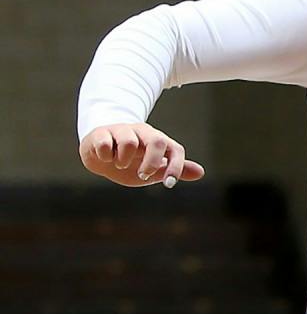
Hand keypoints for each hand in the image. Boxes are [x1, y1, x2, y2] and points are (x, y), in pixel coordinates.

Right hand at [78, 123, 205, 188]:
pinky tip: (105, 158)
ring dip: (124, 160)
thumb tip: (200, 172)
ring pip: (129, 142)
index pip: (175, 149)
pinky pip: (105, 143)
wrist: (100, 154)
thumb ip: (174, 170)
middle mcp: (142, 132)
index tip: (169, 183)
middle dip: (152, 163)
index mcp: (158, 141)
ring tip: (120, 164)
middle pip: (156, 140)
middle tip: (143, 176)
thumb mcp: (154, 169)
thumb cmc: (131, 163)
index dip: (176, 166)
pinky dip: (105, 156)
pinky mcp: (101, 132)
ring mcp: (121, 130)